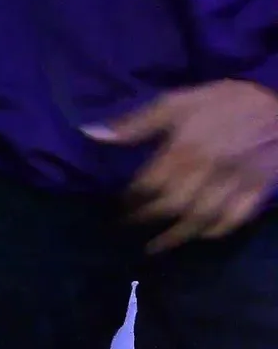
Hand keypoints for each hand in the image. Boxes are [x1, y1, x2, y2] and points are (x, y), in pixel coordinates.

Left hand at [84, 79, 277, 251]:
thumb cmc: (227, 101)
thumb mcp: (178, 102)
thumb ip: (136, 122)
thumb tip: (91, 133)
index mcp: (184, 148)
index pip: (149, 183)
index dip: (132, 198)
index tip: (120, 206)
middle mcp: (207, 170)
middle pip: (173, 204)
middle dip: (149, 217)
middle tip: (131, 225)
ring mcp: (235, 182)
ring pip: (201, 217)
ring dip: (176, 235)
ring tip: (156, 247)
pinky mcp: (257, 189)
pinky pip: (235, 218)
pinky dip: (216, 231)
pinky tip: (200, 235)